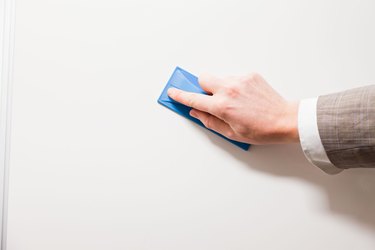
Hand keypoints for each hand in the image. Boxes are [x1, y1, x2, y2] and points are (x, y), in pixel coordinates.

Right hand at [167, 73, 298, 144]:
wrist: (285, 119)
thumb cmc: (261, 130)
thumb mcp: (231, 133)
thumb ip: (209, 121)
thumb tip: (196, 112)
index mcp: (222, 106)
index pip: (194, 98)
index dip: (181, 95)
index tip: (173, 92)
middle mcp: (229, 89)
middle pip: (203, 78)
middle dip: (202, 88)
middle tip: (210, 99)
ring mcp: (240, 80)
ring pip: (219, 77)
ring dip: (219, 87)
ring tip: (234, 102)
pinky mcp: (250, 75)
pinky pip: (234, 77)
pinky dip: (234, 86)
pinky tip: (245, 98)